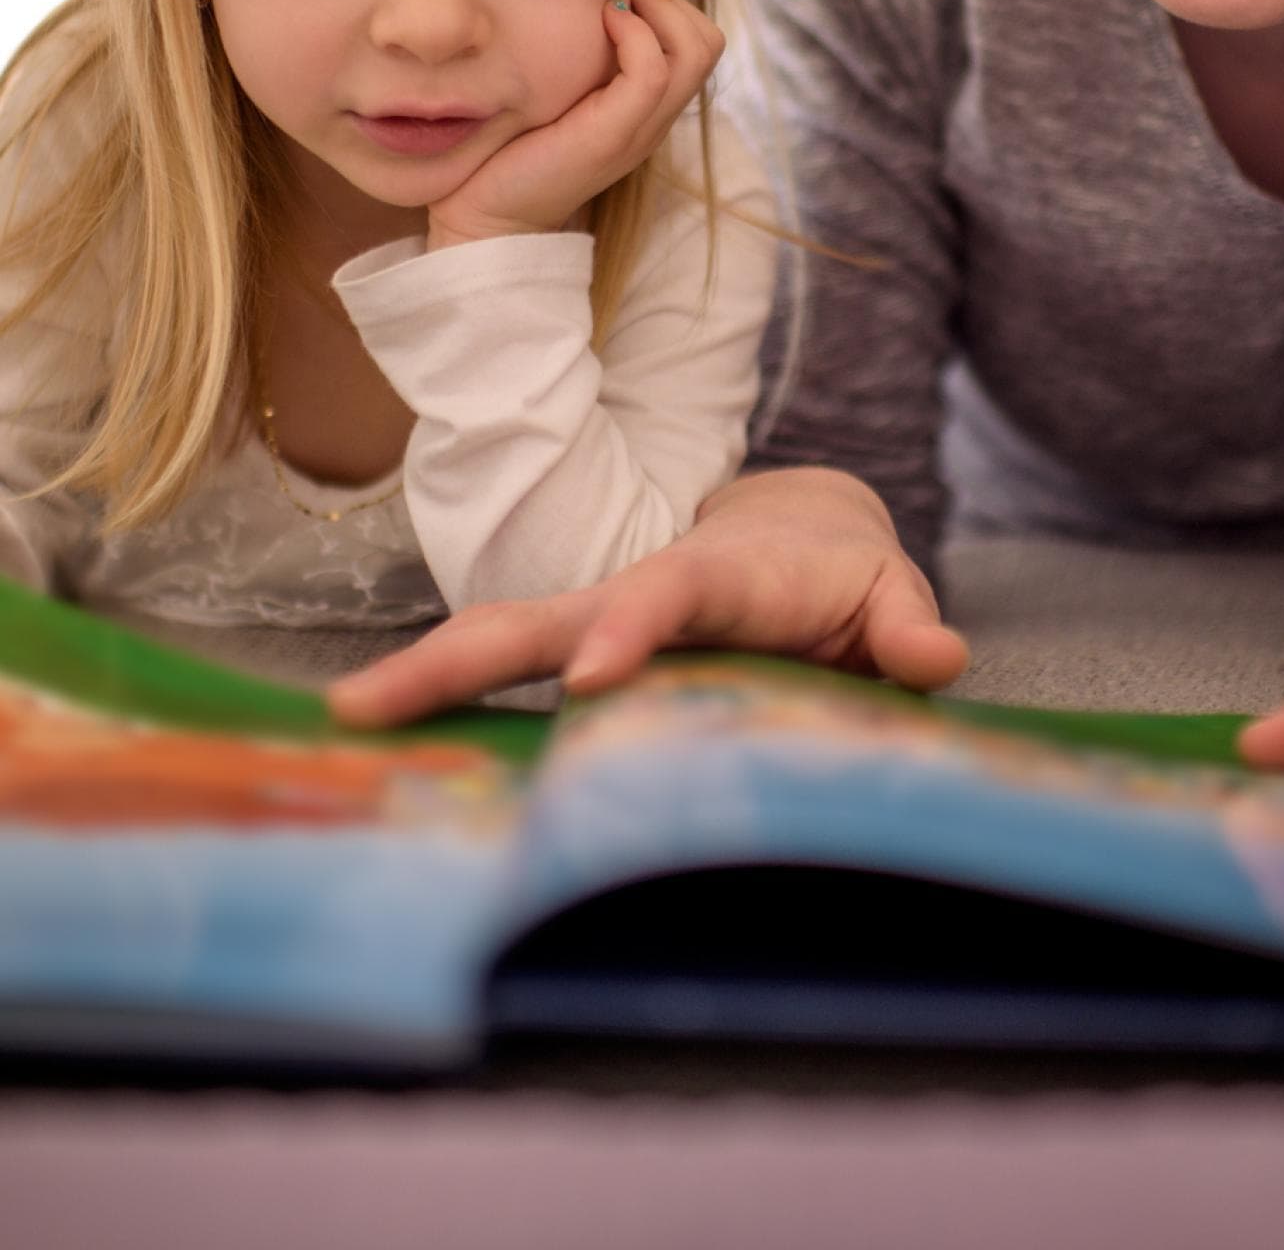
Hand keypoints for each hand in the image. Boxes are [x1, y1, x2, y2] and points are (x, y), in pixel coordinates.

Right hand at [327, 467, 971, 725]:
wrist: (802, 536)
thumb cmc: (846, 576)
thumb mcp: (888, 591)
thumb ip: (905, 625)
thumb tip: (937, 660)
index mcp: (726, 576)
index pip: (671, 594)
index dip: (631, 629)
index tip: (588, 680)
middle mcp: (646, 594)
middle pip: (547, 614)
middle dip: (464, 655)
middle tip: (366, 703)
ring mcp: (605, 624)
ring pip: (507, 643)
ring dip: (429, 680)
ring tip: (342, 719)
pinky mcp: (589, 654)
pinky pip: (513, 679)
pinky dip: (452, 705)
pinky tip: (389, 750)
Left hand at [425, 0, 722, 248]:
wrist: (487, 218)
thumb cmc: (508, 151)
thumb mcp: (554, 92)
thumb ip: (579, 57)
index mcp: (647, 110)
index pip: (698, 41)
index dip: (669, 1)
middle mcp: (654, 120)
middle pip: (708, 42)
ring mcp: (640, 129)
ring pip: (694, 51)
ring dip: (656, 5)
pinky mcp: (613, 136)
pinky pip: (653, 72)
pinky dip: (635, 32)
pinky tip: (602, 19)